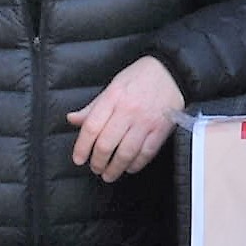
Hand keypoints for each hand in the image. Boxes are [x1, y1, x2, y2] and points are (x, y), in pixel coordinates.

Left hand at [68, 55, 184, 180]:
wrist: (172, 71)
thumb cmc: (140, 76)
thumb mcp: (113, 85)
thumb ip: (93, 107)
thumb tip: (73, 119)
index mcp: (113, 97)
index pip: (91, 128)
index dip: (82, 147)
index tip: (79, 158)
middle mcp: (128, 110)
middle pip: (106, 144)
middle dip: (98, 162)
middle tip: (95, 168)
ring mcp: (146, 121)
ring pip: (126, 153)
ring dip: (115, 168)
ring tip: (109, 174)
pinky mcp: (161, 129)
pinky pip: (146, 153)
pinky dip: (136, 164)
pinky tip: (130, 167)